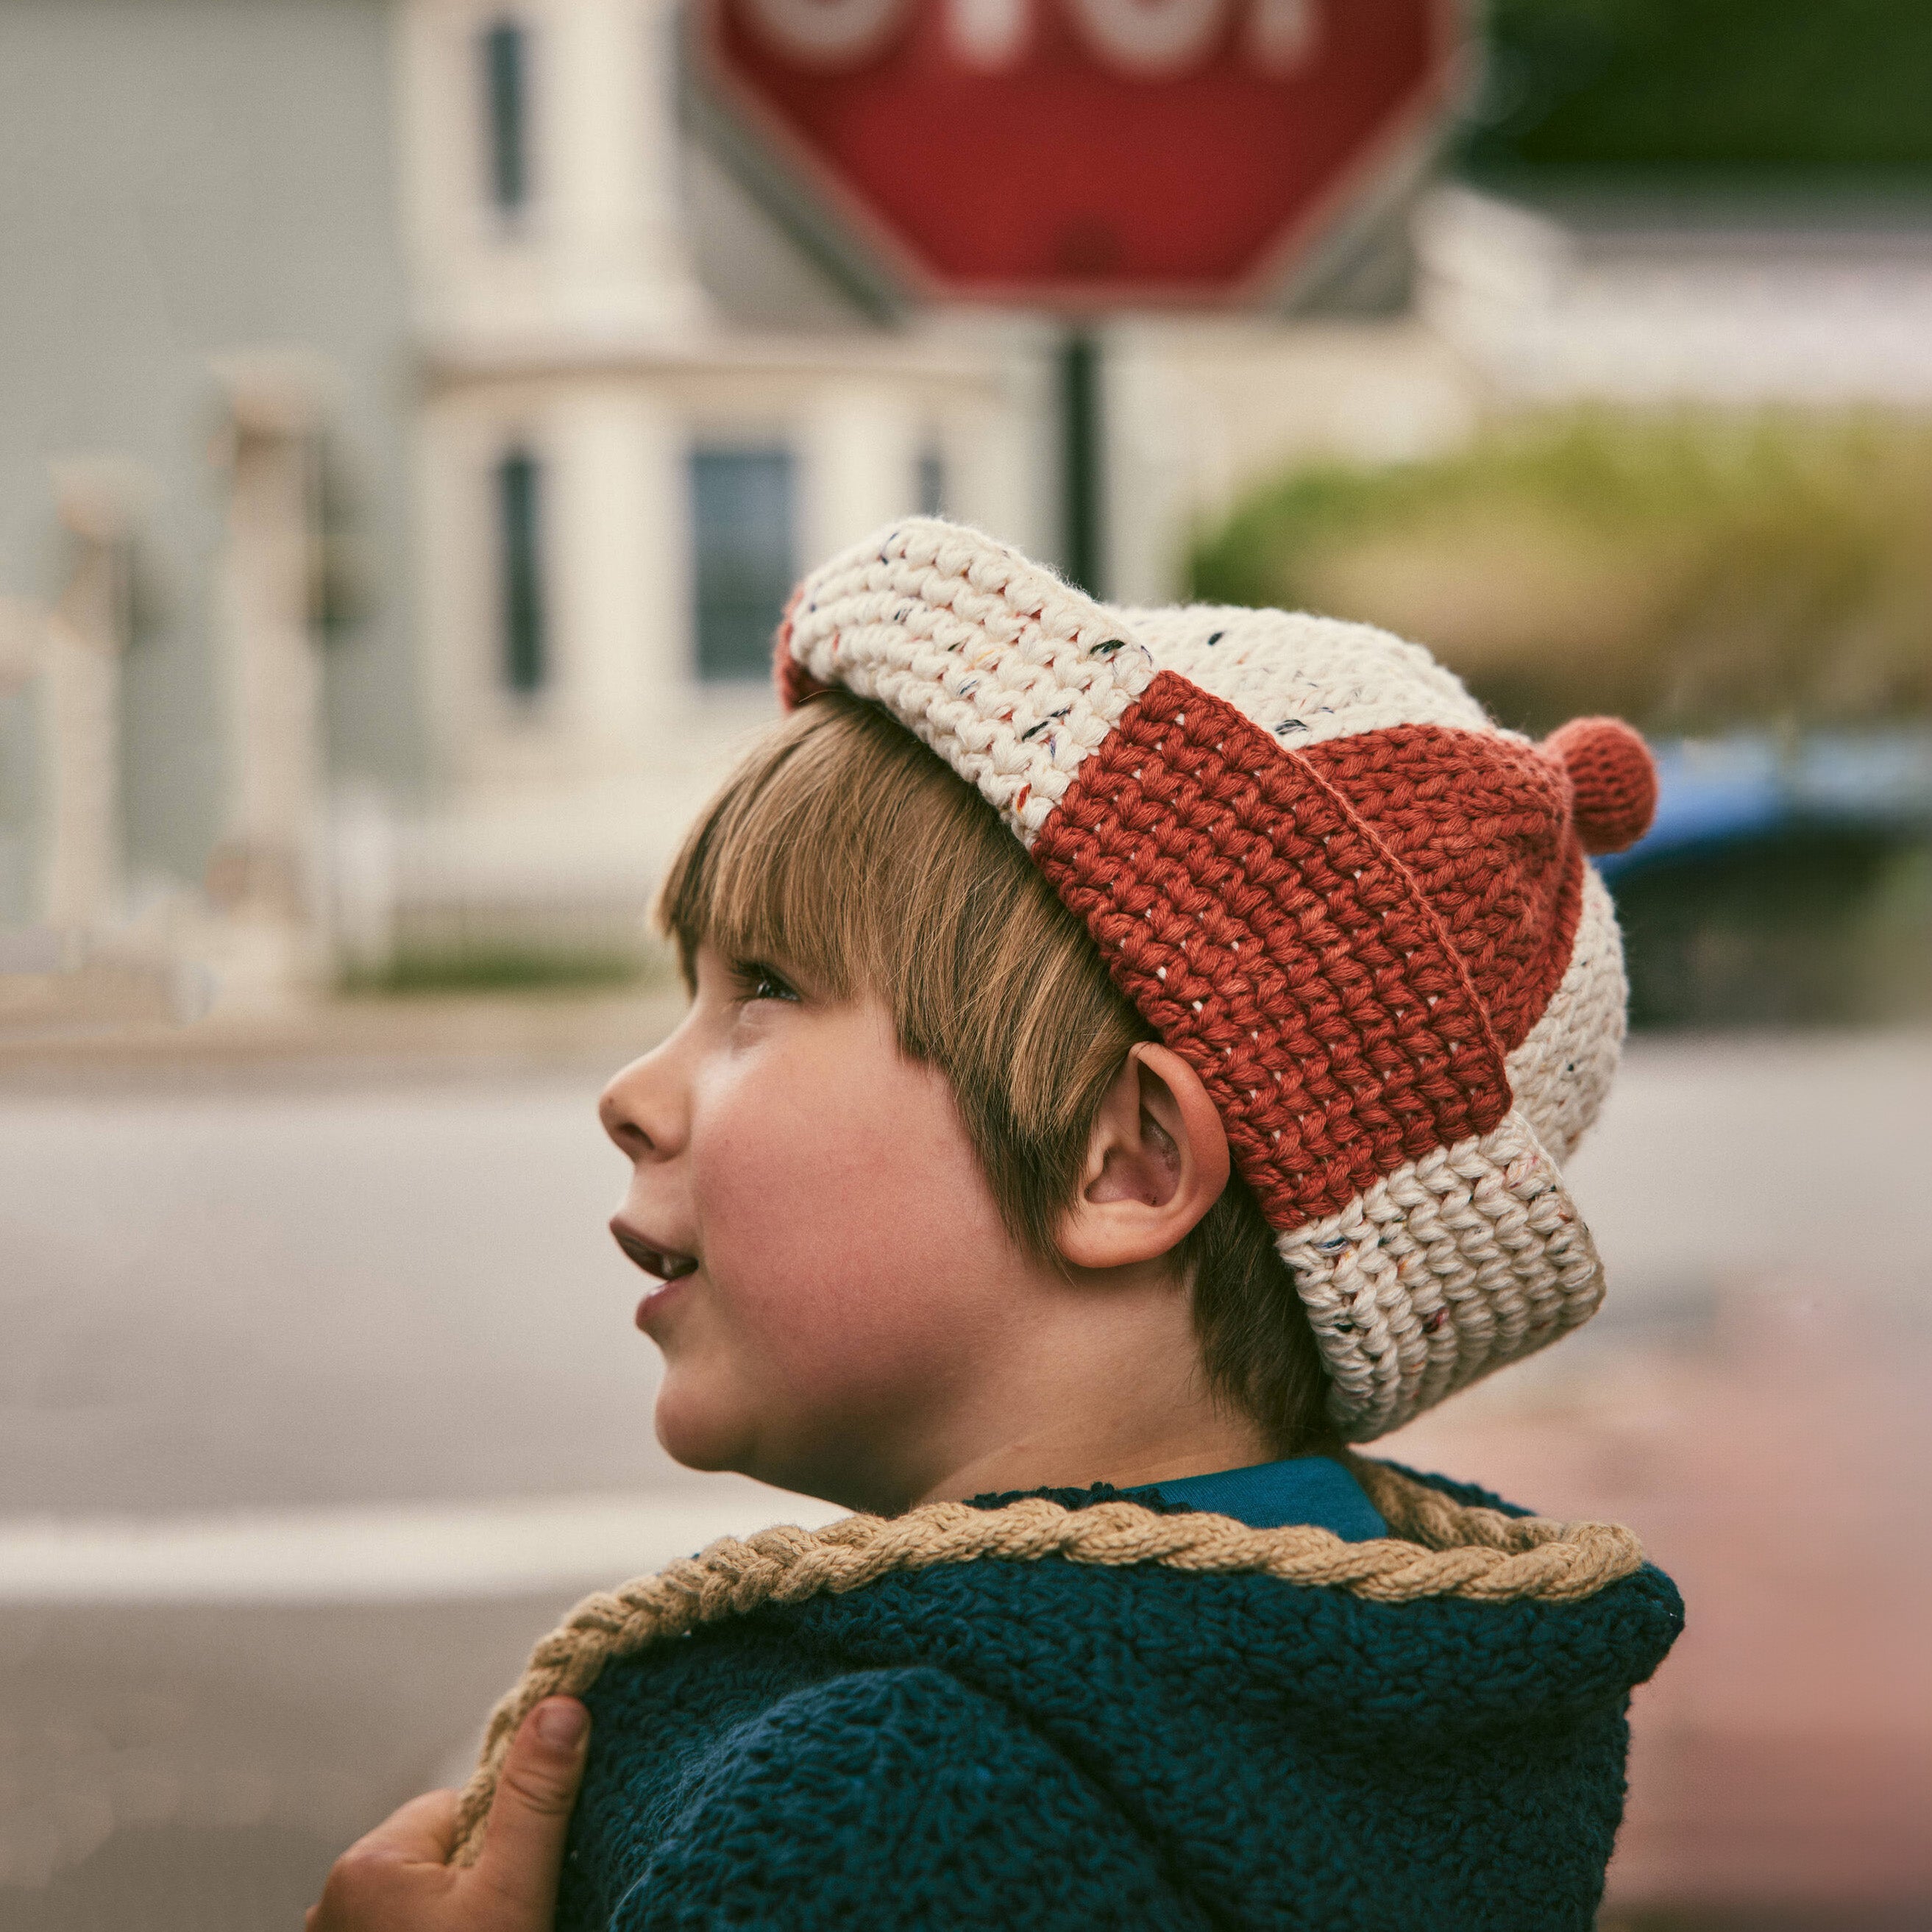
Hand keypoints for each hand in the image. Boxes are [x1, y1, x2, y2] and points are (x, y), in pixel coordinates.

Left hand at [307, 1697, 589, 1931]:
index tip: (516, 1886)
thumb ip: (535, 1799)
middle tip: (501, 1921)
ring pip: (419, 1891)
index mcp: (367, 1860)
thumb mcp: (512, 1891)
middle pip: (437, 1849)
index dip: (500, 1841)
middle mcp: (332, 1895)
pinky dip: (426, 1928)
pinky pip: (397, 1921)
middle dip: (474, 1877)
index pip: (458, 1806)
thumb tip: (561, 1704)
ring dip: (452, 1910)